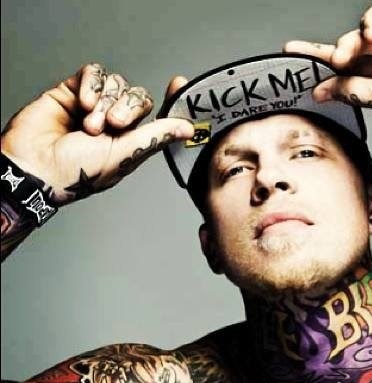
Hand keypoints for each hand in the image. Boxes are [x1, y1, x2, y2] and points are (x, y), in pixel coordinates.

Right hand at [0, 64, 193, 204]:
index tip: (178, 84)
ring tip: (89, 126)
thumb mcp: (126, 155)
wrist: (36, 166)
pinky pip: (94, 73)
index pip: (156, 115)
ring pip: (116, 84)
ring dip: (104, 103)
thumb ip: (157, 136)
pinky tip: (82, 103)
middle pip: (137, 96)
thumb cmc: (78, 172)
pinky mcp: (72, 90)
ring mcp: (94, 105)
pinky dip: (91, 85)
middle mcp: (114, 122)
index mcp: (131, 140)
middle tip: (111, 126)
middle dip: (126, 109)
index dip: (167, 100)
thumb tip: (188, 130)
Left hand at [284, 2, 371, 122]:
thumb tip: (323, 91)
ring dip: (350, 43)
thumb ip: (352, 91)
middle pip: (350, 53)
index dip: (322, 69)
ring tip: (349, 53)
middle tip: (329, 60)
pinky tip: (371, 34)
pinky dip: (370, 22)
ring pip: (362, 34)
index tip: (295, 60)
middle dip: (331, 54)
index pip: (346, 76)